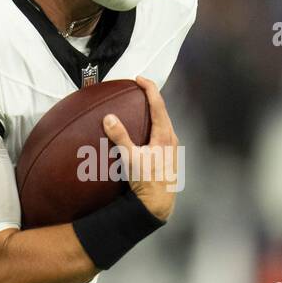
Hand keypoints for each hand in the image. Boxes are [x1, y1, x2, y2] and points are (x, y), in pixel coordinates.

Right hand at [102, 76, 180, 222]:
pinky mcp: (169, 155)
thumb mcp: (131, 158)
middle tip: (139, 87)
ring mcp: (172, 148)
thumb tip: (109, 118)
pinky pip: (163, 132)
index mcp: (164, 136)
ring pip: (164, 122)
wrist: (158, 203)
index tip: (139, 79)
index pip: (158, 104)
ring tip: (142, 104)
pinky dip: (155, 123)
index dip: (149, 88)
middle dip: (151, 96)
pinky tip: (146, 129)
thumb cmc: (147, 182)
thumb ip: (120, 137)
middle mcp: (171, 139)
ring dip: (154, 110)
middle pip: (163, 111)